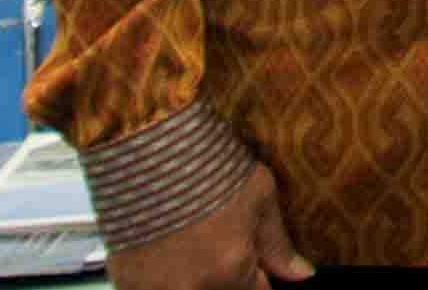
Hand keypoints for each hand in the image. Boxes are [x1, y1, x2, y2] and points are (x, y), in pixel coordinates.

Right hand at [108, 163, 309, 289]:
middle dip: (229, 280)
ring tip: (191, 247)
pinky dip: (163, 281)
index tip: (256, 266)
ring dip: (195, 280)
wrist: (146, 151)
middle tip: (221, 248)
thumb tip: (304, 276)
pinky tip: (165, 254)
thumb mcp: (259, 197)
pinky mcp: (124, 283)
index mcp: (231, 272)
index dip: (260, 281)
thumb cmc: (209, 168)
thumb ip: (279, 246)